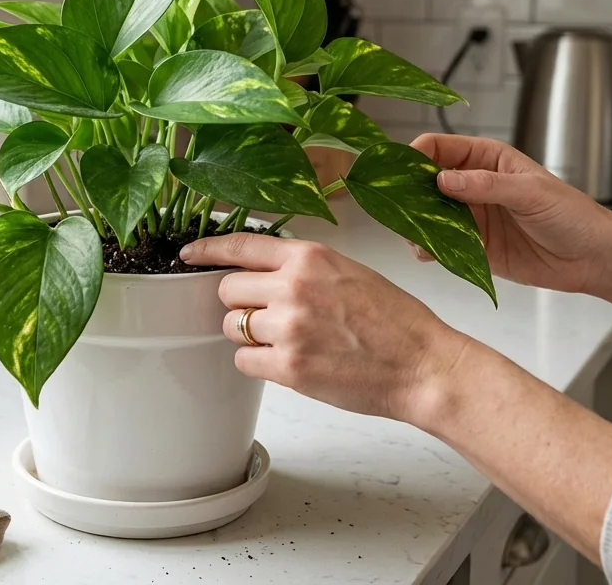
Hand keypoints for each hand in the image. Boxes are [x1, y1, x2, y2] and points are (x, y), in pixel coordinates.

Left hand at [180, 234, 471, 423]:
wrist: (423, 365)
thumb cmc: (395, 322)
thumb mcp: (350, 272)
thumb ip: (303, 269)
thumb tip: (261, 273)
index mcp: (310, 257)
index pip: (240, 244)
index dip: (207, 250)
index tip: (188, 255)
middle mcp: (294, 286)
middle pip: (227, 289)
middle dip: (240, 303)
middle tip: (267, 316)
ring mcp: (289, 327)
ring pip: (232, 326)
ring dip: (249, 336)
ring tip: (288, 341)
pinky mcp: (289, 366)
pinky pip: (243, 361)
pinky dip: (258, 364)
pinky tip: (288, 362)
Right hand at [410, 134, 611, 294]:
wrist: (592, 257)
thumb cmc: (571, 214)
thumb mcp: (530, 192)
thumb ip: (486, 185)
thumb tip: (443, 180)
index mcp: (486, 158)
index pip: (439, 148)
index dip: (416, 156)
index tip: (402, 173)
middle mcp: (472, 184)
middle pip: (425, 182)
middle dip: (409, 194)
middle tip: (400, 210)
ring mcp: (471, 216)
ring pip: (428, 214)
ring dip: (416, 224)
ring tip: (414, 238)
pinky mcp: (473, 245)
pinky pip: (441, 244)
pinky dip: (429, 248)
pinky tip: (427, 253)